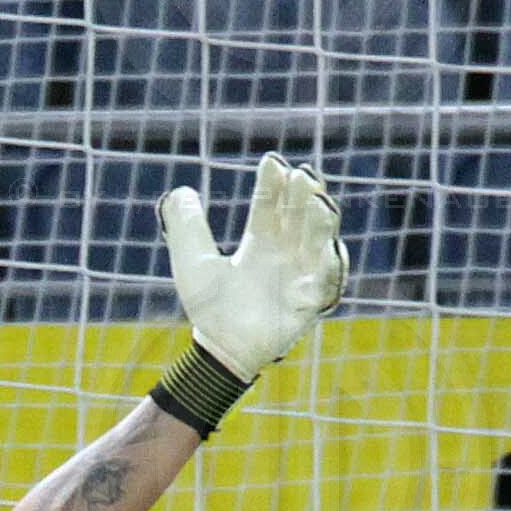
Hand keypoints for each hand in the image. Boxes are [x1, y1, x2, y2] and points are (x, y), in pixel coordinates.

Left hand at [160, 154, 347, 380]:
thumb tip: (180, 192)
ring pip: (317, 240)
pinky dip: (330, 262)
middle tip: (300, 174)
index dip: (273, 183)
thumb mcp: (193, 261)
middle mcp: (284, 253)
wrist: (220, 349)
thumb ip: (187, 228)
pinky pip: (327, 278)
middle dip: (301, 194)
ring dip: (320, 221)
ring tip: (317, 201)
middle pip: (298, 215)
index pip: (270, 204)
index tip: (273, 162)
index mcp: (260, 241)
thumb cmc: (209, 308)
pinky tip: (329, 246)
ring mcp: (300, 275)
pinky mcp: (310, 300)